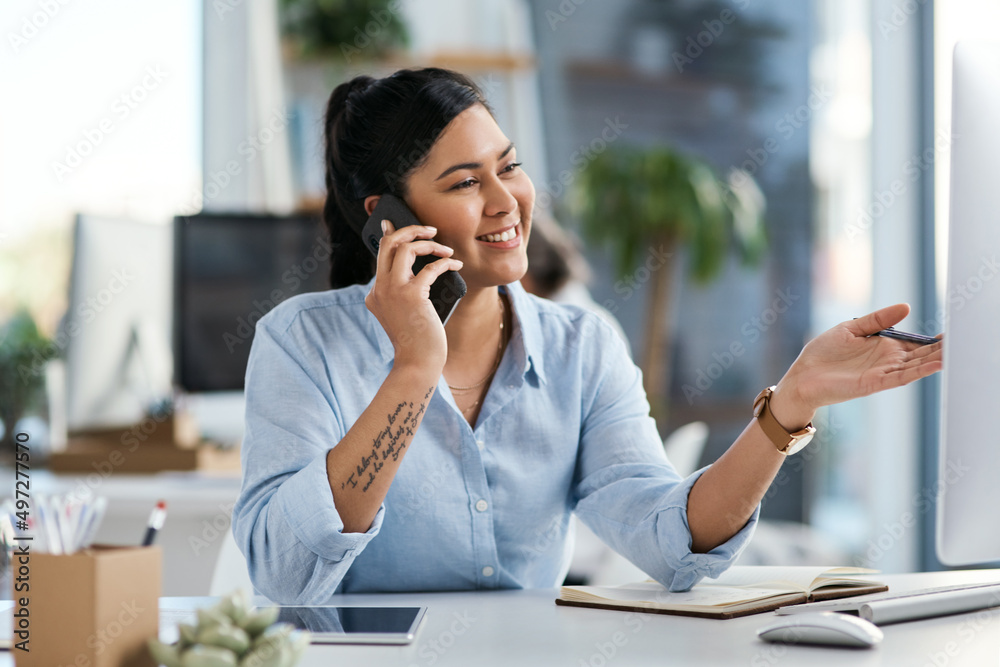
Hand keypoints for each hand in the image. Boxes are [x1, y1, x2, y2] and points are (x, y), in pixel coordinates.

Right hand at [364, 220, 462, 371]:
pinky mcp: (411, 295)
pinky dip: (446, 262)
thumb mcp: (406, 313)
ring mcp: (392, 291)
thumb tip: (425, 267)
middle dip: (409, 229)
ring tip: (446, 250)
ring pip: (405, 248)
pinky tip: (455, 264)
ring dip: (429, 244)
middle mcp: (379, 289)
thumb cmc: (418, 340)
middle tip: (430, 230)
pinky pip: (430, 268)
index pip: (381, 255)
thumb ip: (406, 292)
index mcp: (375, 293)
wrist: (418, 363)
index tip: (395, 223)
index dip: (391, 235)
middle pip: (387, 243)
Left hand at [772, 303, 942, 426]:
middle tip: (963, 340)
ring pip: (915, 366)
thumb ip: (878, 319)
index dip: (932, 339)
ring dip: (935, 360)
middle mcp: (887, 361)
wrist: (802, 376)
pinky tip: (936, 365)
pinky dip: (919, 371)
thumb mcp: (851, 328)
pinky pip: (901, 377)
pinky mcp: (873, 383)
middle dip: (940, 349)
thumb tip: (906, 307)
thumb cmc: (823, 353)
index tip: (952, 332)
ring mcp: (882, 373)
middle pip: (920, 354)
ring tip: (956, 352)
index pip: (914, 343)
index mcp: (883, 347)